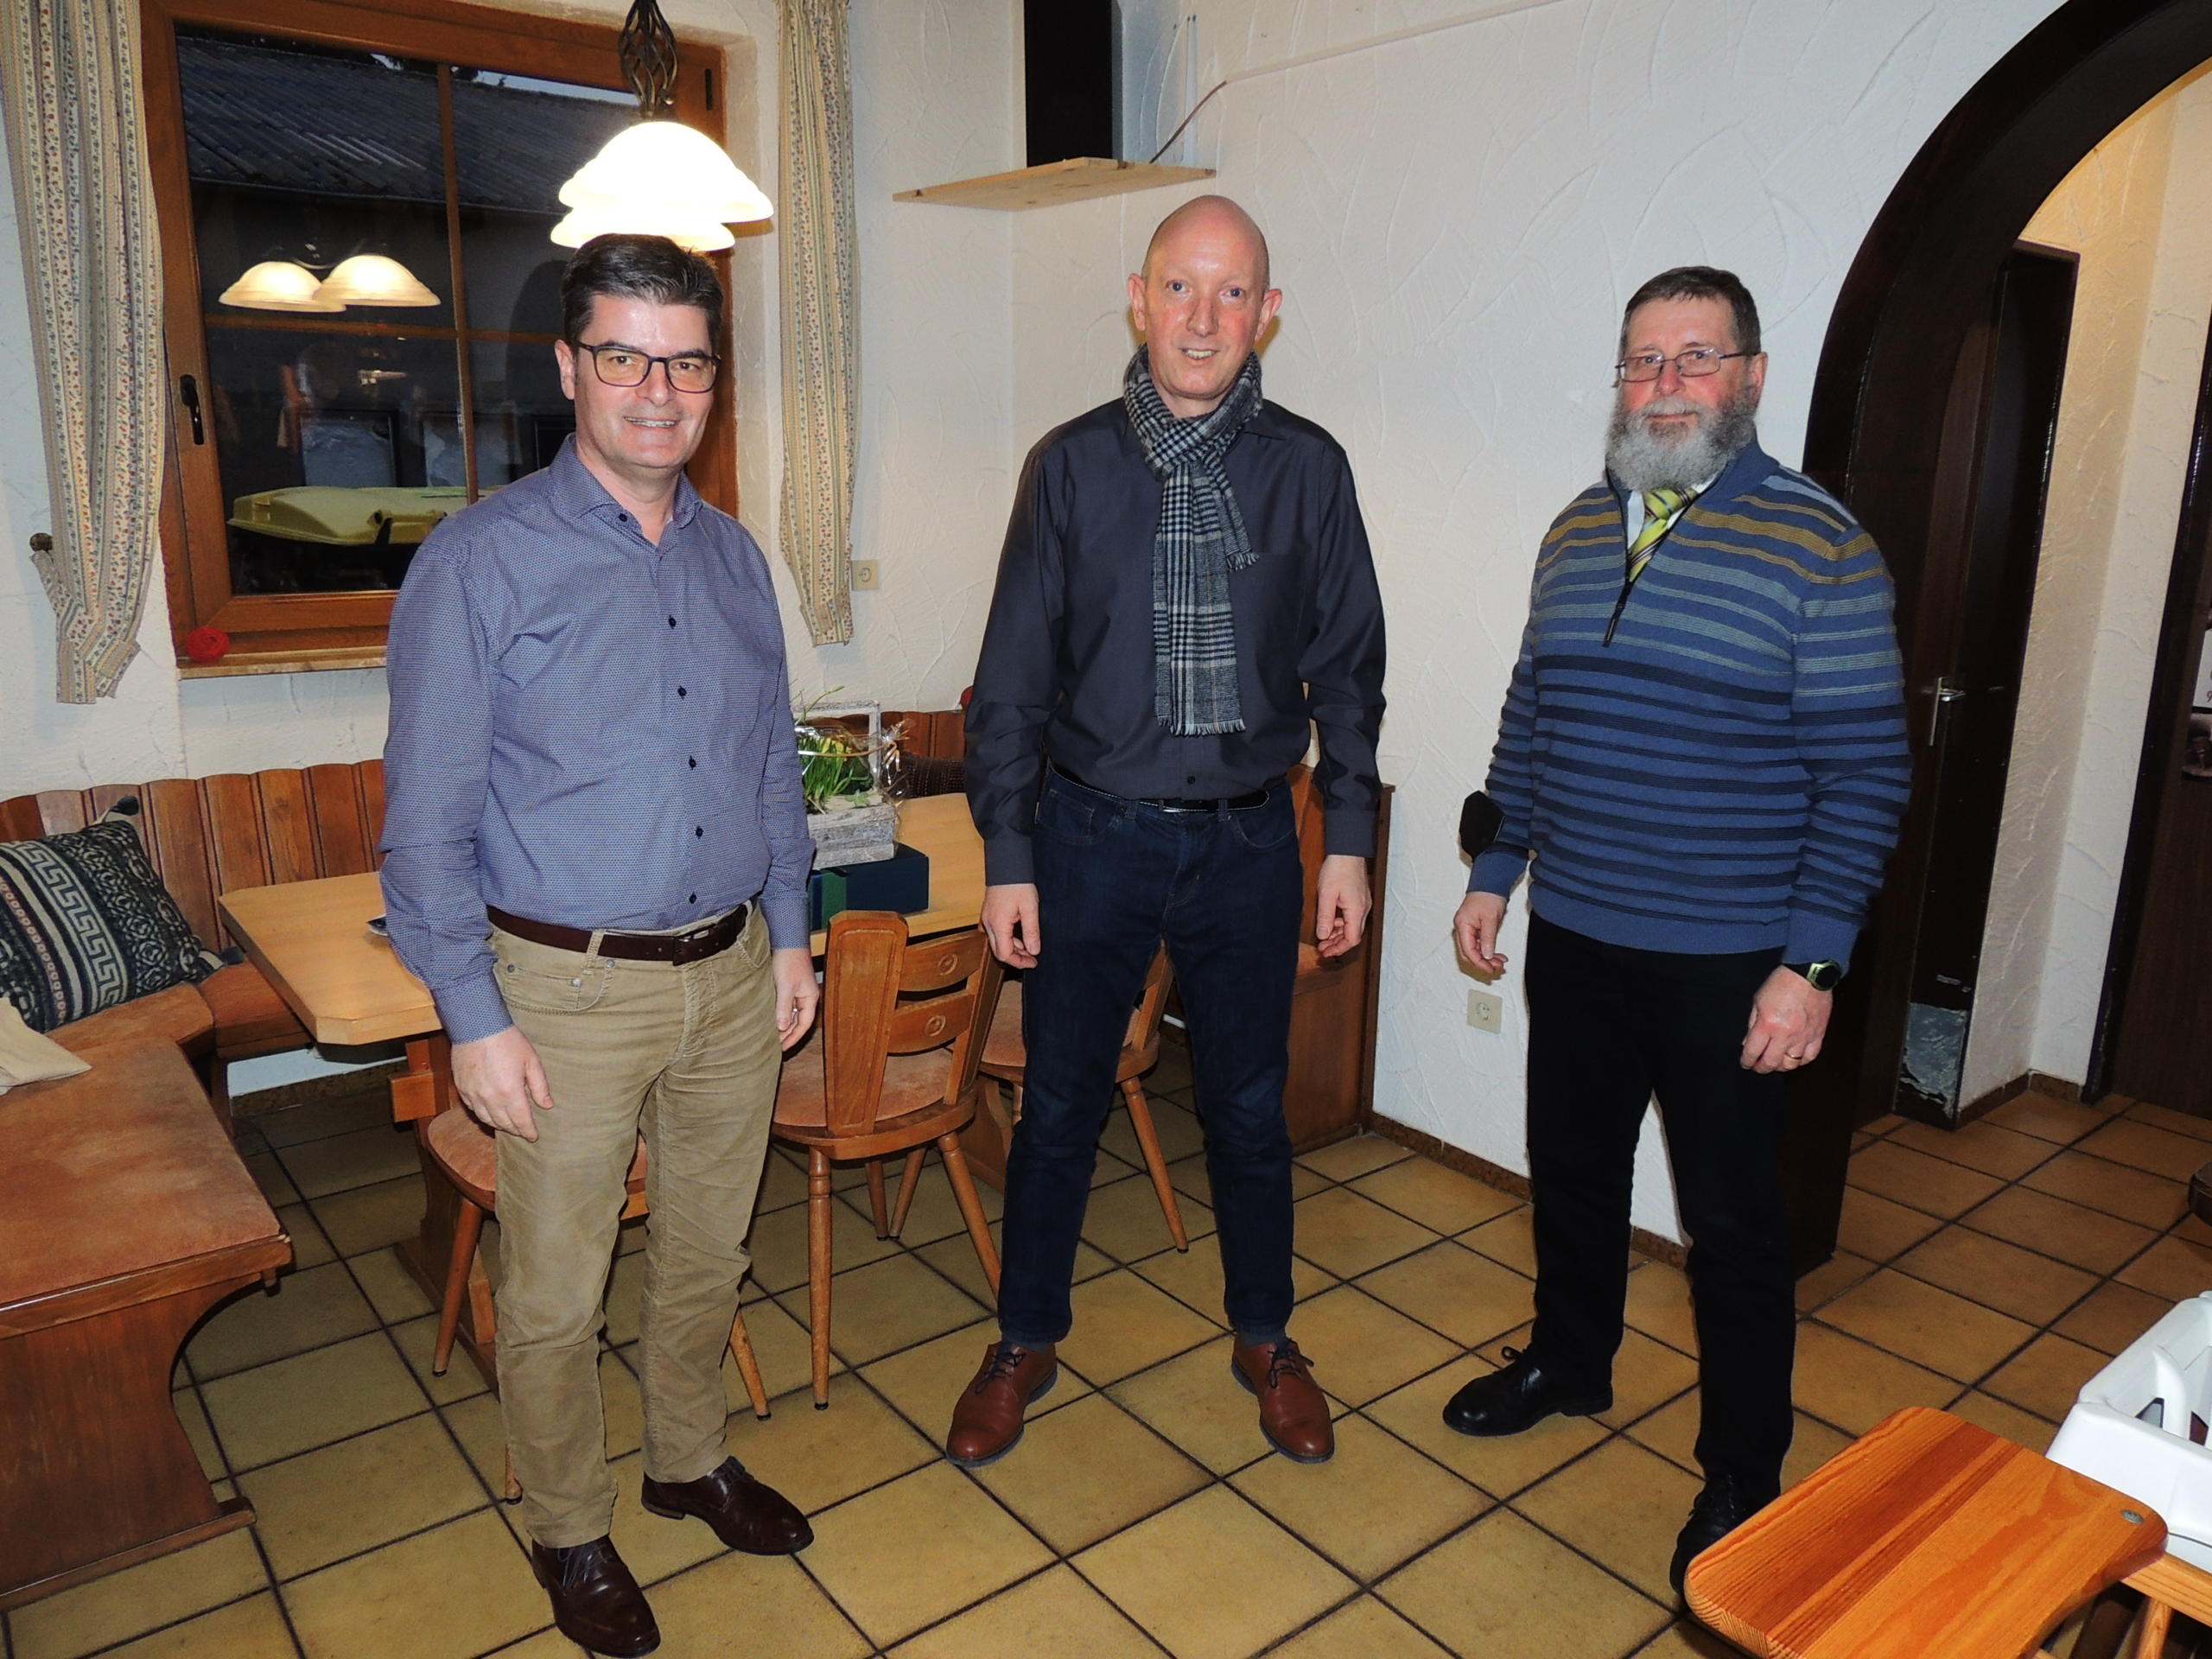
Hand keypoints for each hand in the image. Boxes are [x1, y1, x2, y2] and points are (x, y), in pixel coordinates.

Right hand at [451, 1025, 552, 1140]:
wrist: (477, 1026)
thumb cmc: (507, 1040)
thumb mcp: (531, 1060)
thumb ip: (540, 1086)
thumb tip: (547, 1105)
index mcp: (510, 1093)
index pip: (521, 1121)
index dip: (528, 1131)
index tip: (534, 1137)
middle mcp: (490, 1098)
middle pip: (504, 1123)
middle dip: (515, 1130)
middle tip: (523, 1131)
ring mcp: (473, 1095)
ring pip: (487, 1119)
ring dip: (499, 1125)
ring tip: (508, 1125)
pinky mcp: (462, 1089)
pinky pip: (473, 1109)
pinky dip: (483, 1115)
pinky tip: (490, 1113)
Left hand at [772, 946, 819, 1049]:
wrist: (787, 940)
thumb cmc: (789, 961)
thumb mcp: (785, 986)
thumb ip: (784, 1007)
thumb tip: (783, 1028)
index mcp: (810, 998)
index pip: (804, 1025)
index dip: (793, 1038)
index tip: (782, 1049)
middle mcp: (806, 997)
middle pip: (799, 1021)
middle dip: (788, 1034)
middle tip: (775, 1046)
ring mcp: (798, 991)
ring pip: (792, 1014)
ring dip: (783, 1025)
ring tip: (771, 1036)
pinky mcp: (789, 986)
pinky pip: (786, 1006)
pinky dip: (779, 1014)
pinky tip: (770, 1019)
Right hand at [980, 882, 1041, 967]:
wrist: (1007, 865)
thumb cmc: (1018, 884)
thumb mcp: (1030, 908)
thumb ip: (1032, 931)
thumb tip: (1034, 951)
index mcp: (998, 925)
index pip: (1005, 954)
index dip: (1020, 962)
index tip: (1033, 962)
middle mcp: (988, 924)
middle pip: (999, 951)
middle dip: (1016, 957)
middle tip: (1032, 957)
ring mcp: (986, 919)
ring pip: (997, 943)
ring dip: (1013, 947)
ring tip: (1029, 945)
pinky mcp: (988, 915)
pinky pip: (995, 933)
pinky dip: (1007, 938)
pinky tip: (1018, 935)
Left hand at [1315, 854, 1370, 958]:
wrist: (1347, 850)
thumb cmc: (1338, 868)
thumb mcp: (1326, 894)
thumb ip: (1325, 917)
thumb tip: (1323, 936)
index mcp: (1356, 910)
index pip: (1352, 939)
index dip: (1339, 949)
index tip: (1326, 953)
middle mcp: (1363, 909)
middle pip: (1353, 935)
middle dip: (1337, 943)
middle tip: (1322, 948)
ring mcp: (1363, 904)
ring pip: (1352, 926)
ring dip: (1338, 934)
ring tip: (1323, 937)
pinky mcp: (1359, 899)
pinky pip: (1352, 917)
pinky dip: (1341, 924)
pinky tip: (1331, 922)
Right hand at [1454, 891, 1508, 975]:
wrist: (1490, 883)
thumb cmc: (1488, 895)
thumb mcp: (1491, 919)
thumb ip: (1488, 939)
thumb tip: (1486, 954)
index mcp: (1462, 925)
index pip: (1468, 951)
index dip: (1479, 962)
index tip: (1490, 968)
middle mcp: (1462, 927)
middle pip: (1469, 953)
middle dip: (1483, 962)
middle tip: (1496, 967)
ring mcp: (1468, 928)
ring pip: (1474, 949)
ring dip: (1486, 957)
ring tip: (1499, 961)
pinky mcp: (1474, 927)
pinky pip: (1478, 943)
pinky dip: (1487, 949)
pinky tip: (1495, 953)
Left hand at [1741, 965, 1832, 1072]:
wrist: (1809, 974)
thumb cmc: (1782, 983)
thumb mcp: (1758, 1000)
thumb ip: (1752, 1024)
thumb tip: (1748, 1043)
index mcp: (1767, 1024)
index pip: (1753, 1052)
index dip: (1747, 1061)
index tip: (1745, 1063)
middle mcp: (1785, 1034)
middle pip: (1771, 1063)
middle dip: (1762, 1068)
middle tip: (1758, 1067)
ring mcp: (1803, 1036)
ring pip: (1791, 1064)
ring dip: (1781, 1066)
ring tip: (1776, 1062)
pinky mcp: (1818, 1035)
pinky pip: (1810, 1056)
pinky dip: (1801, 1061)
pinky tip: (1795, 1057)